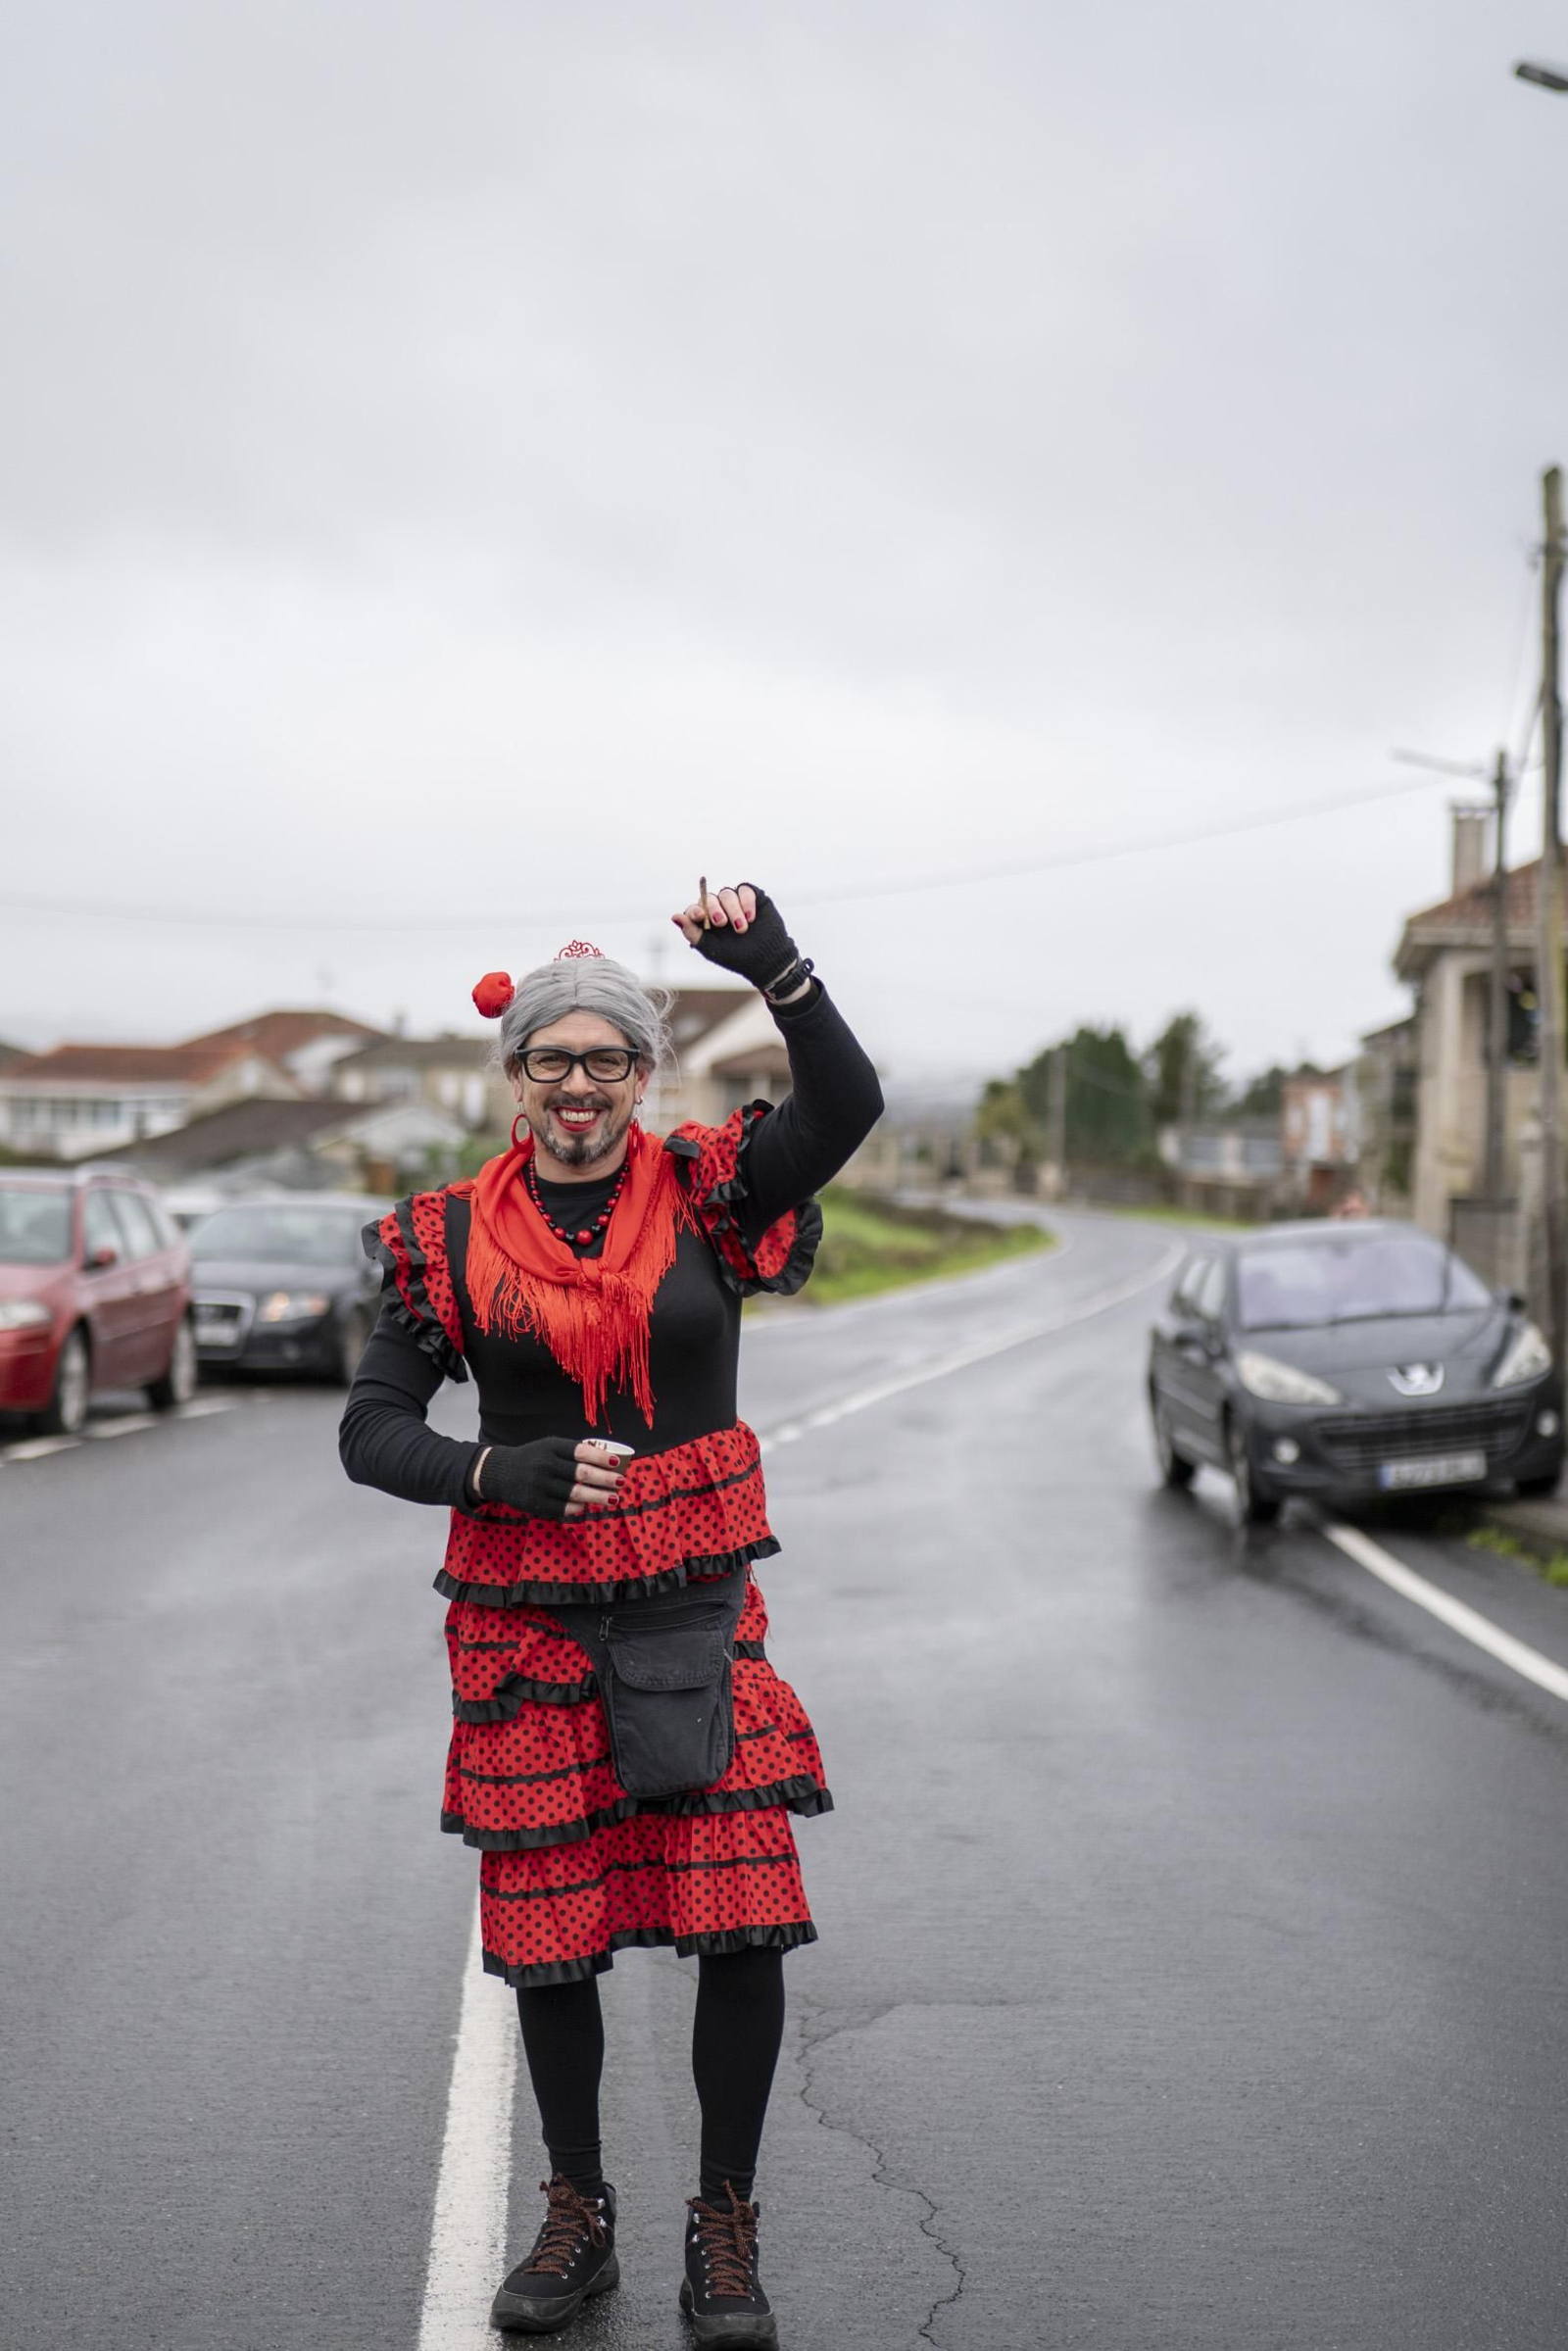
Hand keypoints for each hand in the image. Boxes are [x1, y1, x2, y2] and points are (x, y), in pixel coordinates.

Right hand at [474, 1436, 627, 1519]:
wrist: (500, 1473)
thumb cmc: (534, 1458)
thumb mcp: (549, 1447)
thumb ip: (573, 1453)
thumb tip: (608, 1461)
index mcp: (551, 1447)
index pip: (580, 1452)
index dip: (600, 1457)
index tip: (616, 1462)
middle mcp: (545, 1465)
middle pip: (582, 1474)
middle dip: (605, 1479)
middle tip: (621, 1482)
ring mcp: (540, 1486)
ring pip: (576, 1494)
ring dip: (598, 1497)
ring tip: (614, 1498)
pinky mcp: (536, 1504)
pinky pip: (563, 1508)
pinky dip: (579, 1508)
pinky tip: (588, 1507)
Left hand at [671, 883, 801, 994]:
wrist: (765, 958)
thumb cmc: (735, 956)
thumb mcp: (711, 948)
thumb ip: (693, 933)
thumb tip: (675, 917)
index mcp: (705, 920)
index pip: (694, 908)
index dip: (695, 910)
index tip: (700, 916)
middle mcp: (718, 907)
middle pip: (710, 898)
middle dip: (715, 909)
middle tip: (722, 923)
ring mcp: (734, 901)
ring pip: (727, 894)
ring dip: (733, 910)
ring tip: (741, 928)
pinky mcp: (751, 896)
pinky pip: (745, 890)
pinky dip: (746, 902)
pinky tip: (750, 917)